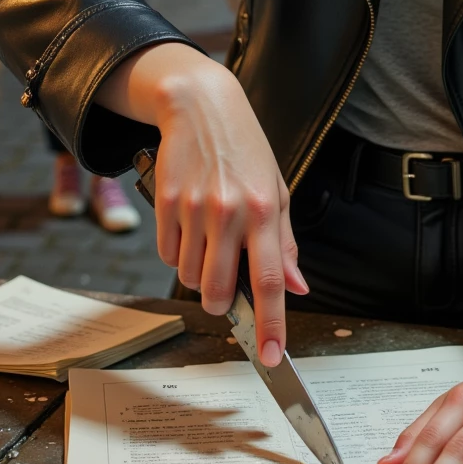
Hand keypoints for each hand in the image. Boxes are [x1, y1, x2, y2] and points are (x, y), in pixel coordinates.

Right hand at [96, 44, 306, 364]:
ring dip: (200, 275)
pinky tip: (189, 226)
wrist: (201, 107)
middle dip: (222, 305)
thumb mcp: (277, 190)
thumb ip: (284, 244)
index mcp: (266, 210)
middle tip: (226, 294)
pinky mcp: (165, 202)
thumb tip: (297, 287)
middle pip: (220, 290)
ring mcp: (194, 207)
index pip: (270, 280)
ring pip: (191, 276)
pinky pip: (168, 254)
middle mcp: (230, 211)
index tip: (271, 356)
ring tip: (209, 243)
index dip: (272, 325)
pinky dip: (178, 253)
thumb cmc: (244, 150)